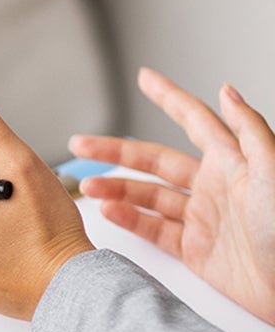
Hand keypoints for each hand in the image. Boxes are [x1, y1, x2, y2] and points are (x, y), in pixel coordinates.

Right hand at [72, 68, 274, 323]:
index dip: (169, 98)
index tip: (145, 79)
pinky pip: (155, 230)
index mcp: (234, 162)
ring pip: (148, 195)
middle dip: (116, 150)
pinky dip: (129, 220)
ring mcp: (204, 220)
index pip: (195, 120)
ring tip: (89, 185)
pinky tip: (110, 210)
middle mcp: (215, 187)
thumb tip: (226, 92)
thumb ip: (249, 130)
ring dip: (116, 187)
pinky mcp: (197, 252)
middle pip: (155, 160)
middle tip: (82, 144)